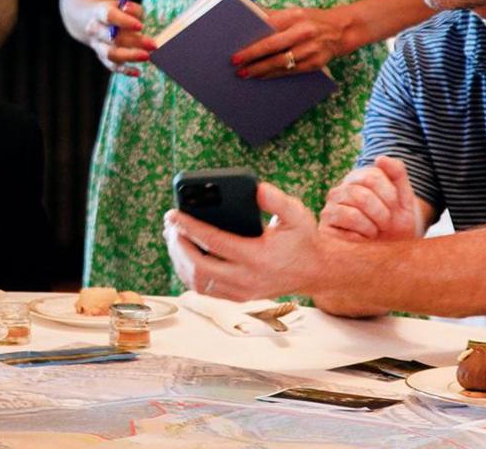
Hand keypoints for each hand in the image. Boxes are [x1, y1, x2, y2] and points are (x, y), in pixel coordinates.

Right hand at [81, 0, 156, 77]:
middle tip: (153, 45)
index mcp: (100, 13)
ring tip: (147, 56)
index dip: (124, 21)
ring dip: (130, 56)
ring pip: (111, 54)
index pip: (110, 16)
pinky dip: (125, 70)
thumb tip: (136, 17)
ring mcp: (98, 46)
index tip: (141, 26)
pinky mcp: (103, 58)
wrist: (96, 22)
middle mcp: (95, 30)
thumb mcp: (124, 6)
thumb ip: (132, 10)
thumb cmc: (117, 13)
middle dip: (134, 41)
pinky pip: (112, 66)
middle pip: (112, 37)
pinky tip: (137, 72)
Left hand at [164, 182, 322, 300]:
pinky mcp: (239, 297)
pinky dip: (189, 273)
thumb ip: (277, 200)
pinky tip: (183, 254)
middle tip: (170, 226)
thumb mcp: (297, 214)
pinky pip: (205, 289)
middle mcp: (247, 279)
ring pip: (198, 282)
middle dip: (178, 245)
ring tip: (173, 238)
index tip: (174, 214)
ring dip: (180, 260)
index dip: (190, 227)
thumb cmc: (303, 240)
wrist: (316, 271)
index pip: (215, 243)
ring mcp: (242, 291)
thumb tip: (256, 189)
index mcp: (258, 258)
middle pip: (199, 267)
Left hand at [231, 7, 353, 78]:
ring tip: (245, 73)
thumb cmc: (312, 20)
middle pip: (273, 46)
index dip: (253, 38)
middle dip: (253, 56)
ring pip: (281, 62)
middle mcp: (304, 32)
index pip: (269, 27)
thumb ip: (272, 15)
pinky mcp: (316, 63)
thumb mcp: (294, 12)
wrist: (343, 30)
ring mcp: (311, 49)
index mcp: (295, 16)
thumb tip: (247, 14)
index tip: (237, 48)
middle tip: (236, 63)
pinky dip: (275, 74)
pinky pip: (291, 71)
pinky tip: (262, 76)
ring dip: (261, 69)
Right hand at [320, 157, 423, 241]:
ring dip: (372, 224)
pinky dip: (361, 233)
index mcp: (358, 179)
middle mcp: (340, 191)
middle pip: (361, 193)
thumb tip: (380, 158)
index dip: (389, 194)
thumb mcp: (405, 199)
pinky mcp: (325, 226)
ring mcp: (330, 208)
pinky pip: (343, 221)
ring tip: (375, 232)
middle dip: (382, 212)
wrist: (392, 254)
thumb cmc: (397, 225)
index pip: (372, 176)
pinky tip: (364, 239)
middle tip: (387, 224)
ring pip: (352, 208)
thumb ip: (397, 174)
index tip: (396, 207)